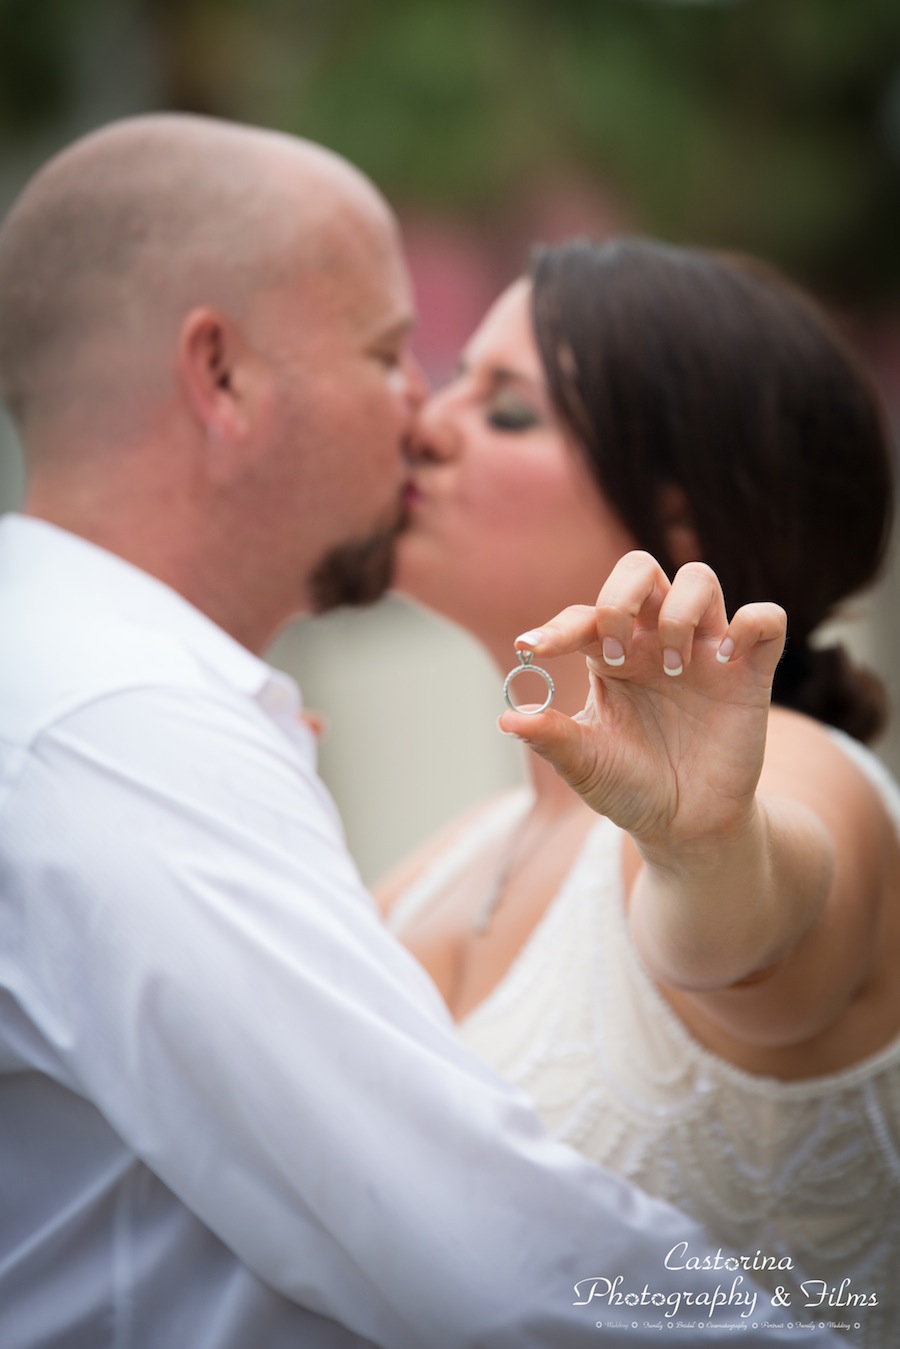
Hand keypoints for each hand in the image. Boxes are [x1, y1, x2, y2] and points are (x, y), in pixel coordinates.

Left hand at [499, 551, 786, 861]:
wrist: (685, 827)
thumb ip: (551, 738)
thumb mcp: (586, 765)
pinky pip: (765, 621)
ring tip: (671, 669)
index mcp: (611, 656)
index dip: (557, 628)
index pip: (584, 617)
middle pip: (640, 570)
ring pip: (699, 578)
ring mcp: (704, 652)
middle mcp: (655, 642)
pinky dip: (750, 625)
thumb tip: (507, 718)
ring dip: (678, 614)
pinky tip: (724, 661)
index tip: (531, 649)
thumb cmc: (631, 787)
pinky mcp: (749, 672)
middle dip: (620, 597)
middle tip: (617, 654)